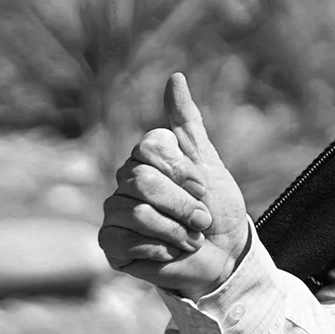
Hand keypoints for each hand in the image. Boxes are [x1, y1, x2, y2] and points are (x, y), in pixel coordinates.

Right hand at [98, 73, 251, 298]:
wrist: (224, 255)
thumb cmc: (218, 208)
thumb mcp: (209, 161)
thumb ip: (187, 122)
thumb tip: (175, 77)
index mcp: (145, 159)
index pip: (148, 148)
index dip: (181, 170)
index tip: (202, 186)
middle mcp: (125, 182)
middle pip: (142, 181)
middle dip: (182, 204)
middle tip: (200, 219)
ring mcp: (114, 213)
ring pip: (136, 212)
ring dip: (175, 230)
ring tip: (189, 239)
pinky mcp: (110, 245)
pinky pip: (126, 240)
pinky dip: (160, 249)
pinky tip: (169, 253)